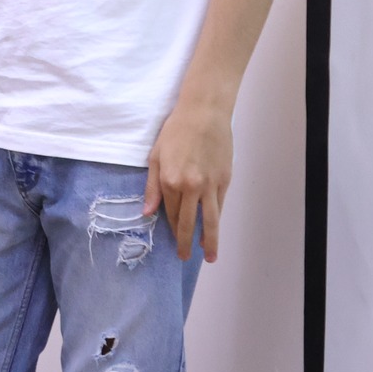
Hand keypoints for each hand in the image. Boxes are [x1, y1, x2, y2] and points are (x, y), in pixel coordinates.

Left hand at [144, 101, 233, 261]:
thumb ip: (152, 187)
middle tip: (185, 257)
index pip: (170, 212)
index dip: (171, 228)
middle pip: (189, 222)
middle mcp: (190, 187)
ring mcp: (209, 185)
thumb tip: (147, 213)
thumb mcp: (155, 156)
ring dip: (209, 241)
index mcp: (169, 181)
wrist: (204, 114)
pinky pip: (220, 205)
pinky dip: (217, 219)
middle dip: (186, 242)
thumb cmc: (175, 131)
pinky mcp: (225, 180)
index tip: (172, 240)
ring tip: (209, 258)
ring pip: (210, 220)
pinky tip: (216, 229)